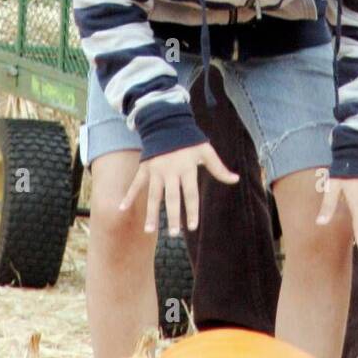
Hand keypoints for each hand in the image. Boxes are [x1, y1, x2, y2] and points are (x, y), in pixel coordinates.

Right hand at [119, 143, 238, 235]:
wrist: (166, 122)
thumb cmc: (189, 139)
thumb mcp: (206, 151)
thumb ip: (219, 167)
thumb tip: (235, 179)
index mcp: (186, 168)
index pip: (190, 193)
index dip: (192, 210)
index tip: (192, 226)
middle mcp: (170, 171)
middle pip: (172, 198)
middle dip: (172, 216)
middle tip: (173, 234)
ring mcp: (155, 170)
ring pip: (153, 195)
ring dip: (151, 213)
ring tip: (149, 231)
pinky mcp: (144, 167)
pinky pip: (135, 184)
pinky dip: (128, 195)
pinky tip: (122, 208)